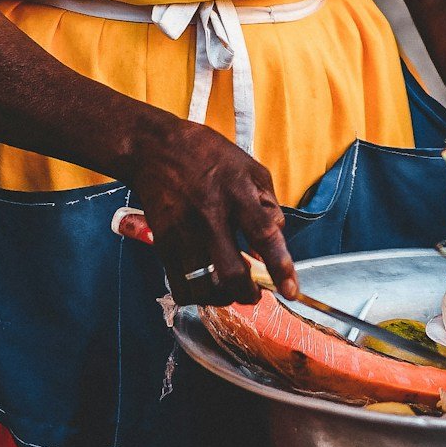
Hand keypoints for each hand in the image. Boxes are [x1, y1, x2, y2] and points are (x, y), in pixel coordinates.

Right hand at [122, 115, 298, 304]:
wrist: (154, 148)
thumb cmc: (207, 155)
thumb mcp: (250, 167)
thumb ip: (268, 204)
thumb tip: (277, 238)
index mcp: (237, 192)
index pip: (264, 235)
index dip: (280, 267)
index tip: (291, 290)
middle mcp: (209, 214)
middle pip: (231, 272)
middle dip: (249, 294)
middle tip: (255, 293)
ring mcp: (182, 231)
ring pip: (204, 286)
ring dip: (223, 298)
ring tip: (230, 290)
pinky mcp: (161, 243)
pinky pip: (181, 286)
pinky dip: (197, 295)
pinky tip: (206, 285)